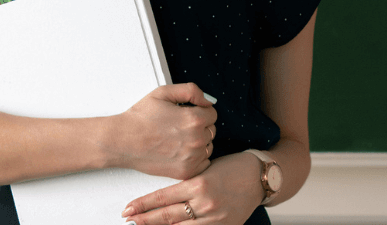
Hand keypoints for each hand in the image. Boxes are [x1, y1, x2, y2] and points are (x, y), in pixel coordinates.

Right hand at [109, 83, 216, 179]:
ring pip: (208, 146)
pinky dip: (195, 157)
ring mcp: (192, 158)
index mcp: (194, 119)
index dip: (198, 110)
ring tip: (177, 138)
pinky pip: (203, 162)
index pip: (212, 113)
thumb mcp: (163, 92)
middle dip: (199, 126)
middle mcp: (196, 140)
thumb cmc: (141, 116)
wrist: (123, 141)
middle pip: (211, 130)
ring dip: (198, 141)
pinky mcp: (186, 171)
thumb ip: (191, 91)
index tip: (184, 113)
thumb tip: (209, 100)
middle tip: (178, 126)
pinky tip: (179, 150)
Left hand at [120, 151, 262, 224]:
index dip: (142, 205)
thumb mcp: (204, 169)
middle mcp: (205, 203)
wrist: (259, 177)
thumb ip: (185, 183)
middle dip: (144, 219)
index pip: (162, 198)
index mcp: (198, 184)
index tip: (127, 209)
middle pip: (167, 217)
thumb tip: (159, 197)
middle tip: (128, 219)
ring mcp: (215, 218)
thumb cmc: (231, 167)